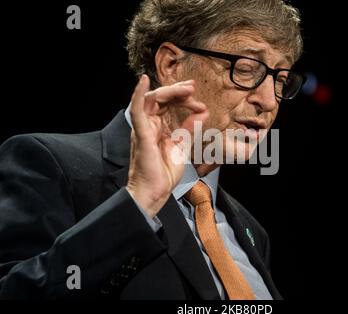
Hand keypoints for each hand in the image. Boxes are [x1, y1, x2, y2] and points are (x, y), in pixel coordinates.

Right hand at [126, 75, 208, 217]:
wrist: (156, 192)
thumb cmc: (164, 173)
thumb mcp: (183, 145)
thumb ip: (190, 128)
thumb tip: (203, 112)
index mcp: (158, 127)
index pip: (169, 105)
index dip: (183, 99)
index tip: (199, 102)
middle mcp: (148, 125)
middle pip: (160, 99)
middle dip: (177, 91)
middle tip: (192, 87)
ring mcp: (144, 128)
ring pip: (152, 100)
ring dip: (169, 91)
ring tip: (186, 88)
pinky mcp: (142, 134)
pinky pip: (137, 110)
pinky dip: (138, 94)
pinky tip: (144, 81)